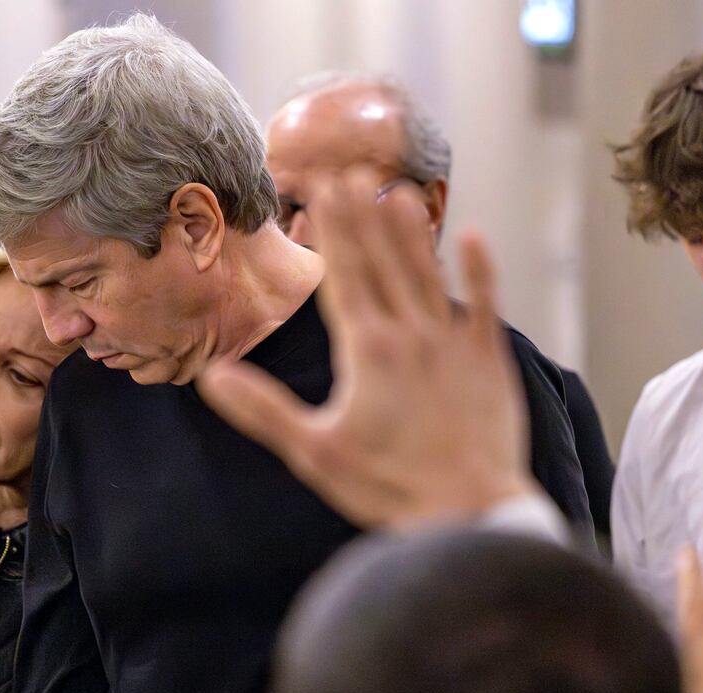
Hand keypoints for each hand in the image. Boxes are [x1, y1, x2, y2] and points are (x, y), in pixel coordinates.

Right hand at [197, 170, 536, 530]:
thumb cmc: (388, 487)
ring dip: (412, 232)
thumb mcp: (315, 452)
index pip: (347, 275)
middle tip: (352, 170)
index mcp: (368, 351)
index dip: (335, 228)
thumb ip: (263, 411)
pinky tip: (475, 237)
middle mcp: (412, 335)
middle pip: (384, 262)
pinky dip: (482, 271)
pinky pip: (487, 305)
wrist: (470, 512)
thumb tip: (213, 376)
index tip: (326, 187)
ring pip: (430, 275)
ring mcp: (455, 345)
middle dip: (364, 214)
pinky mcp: (489, 363)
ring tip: (397, 191)